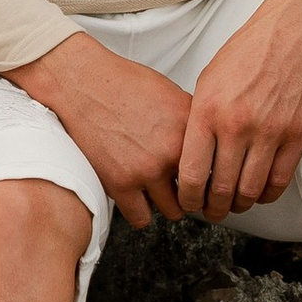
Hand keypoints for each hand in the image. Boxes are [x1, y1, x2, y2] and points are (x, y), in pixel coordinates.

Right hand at [4, 30, 192, 231]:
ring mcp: (146, 170)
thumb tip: (209, 145)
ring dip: (166, 203)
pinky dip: (141, 211)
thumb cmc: (123, 84)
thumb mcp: (171, 94)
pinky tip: (137, 196)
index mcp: (189, 129)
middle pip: (197, 194)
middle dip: (190, 192)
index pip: (216, 169)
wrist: (85, 83)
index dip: (211, 177)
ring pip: (173, 211)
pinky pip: (142, 219)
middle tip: (180, 186)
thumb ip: (192, 124)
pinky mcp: (120, 184)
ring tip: (157, 189)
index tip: (206, 181)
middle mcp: (172, 151)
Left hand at [178, 0, 301, 216]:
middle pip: (222, 189)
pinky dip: (267, 193)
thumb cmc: (247, 53)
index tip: (188, 202)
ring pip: (251, 191)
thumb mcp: (208, 81)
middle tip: (212, 211)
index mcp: (208, 112)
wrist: (292, 33)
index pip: (192, 173)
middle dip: (214, 208)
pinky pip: (280, 180)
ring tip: (235, 204)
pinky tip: (259, 191)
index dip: (188, 198)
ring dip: (241, 205)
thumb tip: (191, 157)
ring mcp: (271, 133)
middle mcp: (238, 126)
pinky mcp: (298, 136)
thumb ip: (199, 120)